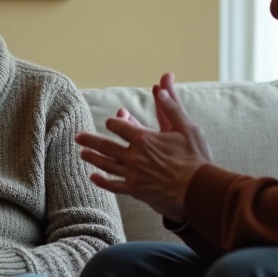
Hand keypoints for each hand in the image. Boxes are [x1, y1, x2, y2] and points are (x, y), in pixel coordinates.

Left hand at [74, 72, 211, 221]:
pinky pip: (114, 186)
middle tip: (78, 137)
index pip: (119, 126)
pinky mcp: (136, 190)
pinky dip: (102, 182)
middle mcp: (133, 155)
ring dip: (93, 158)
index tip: (111, 122)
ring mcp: (133, 174)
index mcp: (143, 138)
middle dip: (90, 140)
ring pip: (106, 164)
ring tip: (82, 154)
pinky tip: (94, 177)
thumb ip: (171, 106)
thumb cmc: (195, 157)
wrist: (199, 189)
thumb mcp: (186, 126)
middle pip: (106, 145)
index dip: (114, 122)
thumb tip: (160, 86)